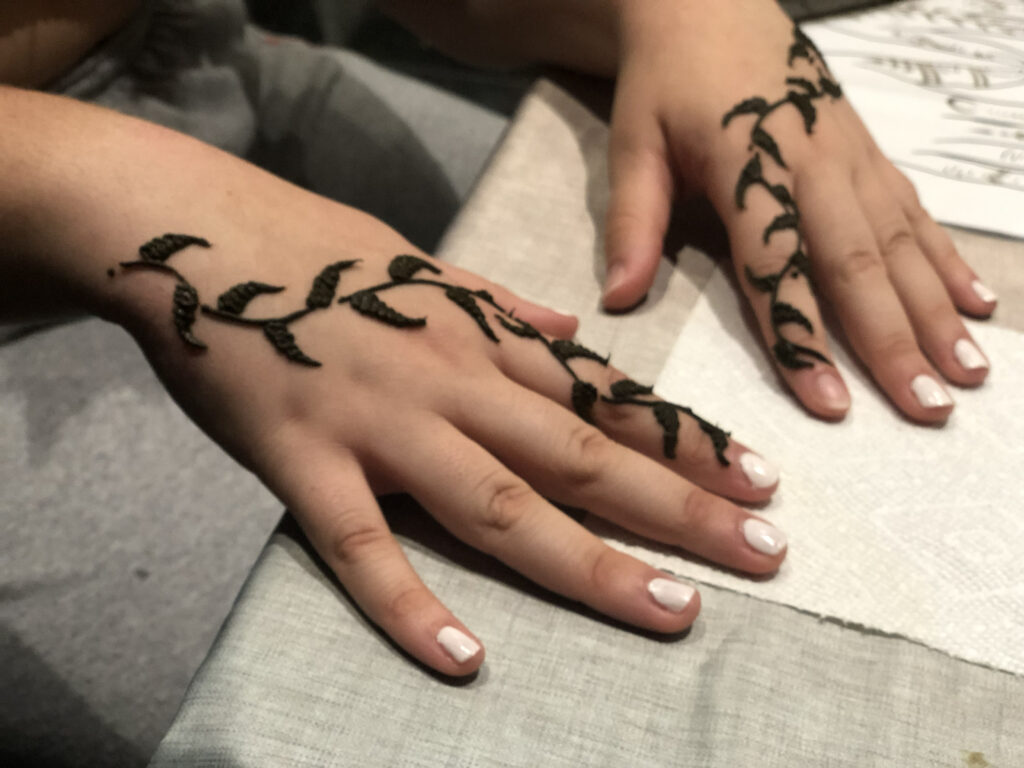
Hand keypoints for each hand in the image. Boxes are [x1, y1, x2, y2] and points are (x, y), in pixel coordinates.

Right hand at [119, 222, 786, 676]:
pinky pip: (360, 545)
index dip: (684, 438)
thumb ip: (502, 303)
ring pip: (500, 504)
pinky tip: (462, 661)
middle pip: (581, 456)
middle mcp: (450, 383)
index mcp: (479, 336)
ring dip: (590, 561)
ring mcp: (380, 426)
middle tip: (765, 552)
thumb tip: (572, 328)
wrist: (195, 235)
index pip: (603, 396)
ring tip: (673, 609)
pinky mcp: (303, 461)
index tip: (756, 476)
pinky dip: (408, 603)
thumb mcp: (424, 262)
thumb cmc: (316, 249)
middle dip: (679, 506)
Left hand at [602, 0, 994, 422]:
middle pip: (858, 265)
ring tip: (966, 374)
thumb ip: (633, 221)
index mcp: (750, 165)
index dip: (803, 336)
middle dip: (894, 342)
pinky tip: (977, 306)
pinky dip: (947, 262)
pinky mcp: (870, 153)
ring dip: (935, 312)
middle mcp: (815, 164)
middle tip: (926, 408)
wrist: (710, 4)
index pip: (777, 265)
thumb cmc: (666, 81)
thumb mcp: (634, 142)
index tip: (829, 402)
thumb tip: (616, 300)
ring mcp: (852, 157)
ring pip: (901, 244)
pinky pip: (916, 213)